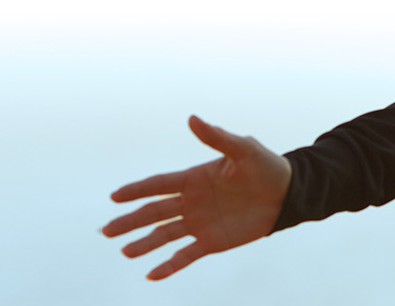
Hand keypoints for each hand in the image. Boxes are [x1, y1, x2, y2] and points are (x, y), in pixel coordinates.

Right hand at [102, 115, 291, 279]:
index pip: (158, 185)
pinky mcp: (211, 242)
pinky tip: (151, 276)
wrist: (288, 194)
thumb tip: (192, 118)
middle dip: (129, 222)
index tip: (114, 197)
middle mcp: (191, 202)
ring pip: (164, 235)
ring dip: (144, 244)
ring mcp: (199, 223)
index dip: (136, 190)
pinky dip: (169, 265)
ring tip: (125, 252)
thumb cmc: (266, 167)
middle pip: (153, 213)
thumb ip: (216, 137)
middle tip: (106, 231)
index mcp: (194, 178)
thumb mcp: (243, 149)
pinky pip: (185, 255)